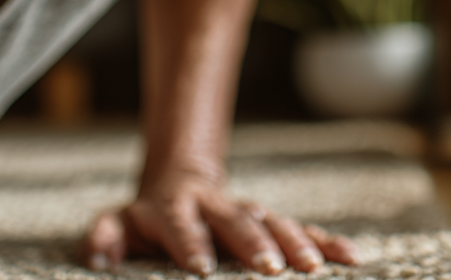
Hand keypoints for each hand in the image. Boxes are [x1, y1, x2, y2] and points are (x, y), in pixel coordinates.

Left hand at [82, 169, 358, 274]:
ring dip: (293, 242)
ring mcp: (248, 213)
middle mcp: (215, 207)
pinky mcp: (273, 224)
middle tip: (269, 267)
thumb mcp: (120, 224)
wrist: (180, 183)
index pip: (179, 224)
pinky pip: (303, 231)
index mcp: (175, 208)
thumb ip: (107, 238)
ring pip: (273, 222)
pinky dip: (326, 242)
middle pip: (234, 222)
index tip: (200, 266)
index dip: (188, 242)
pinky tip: (351, 257)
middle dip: (252, 243)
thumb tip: (99, 254)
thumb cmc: (147, 219)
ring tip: (312, 267)